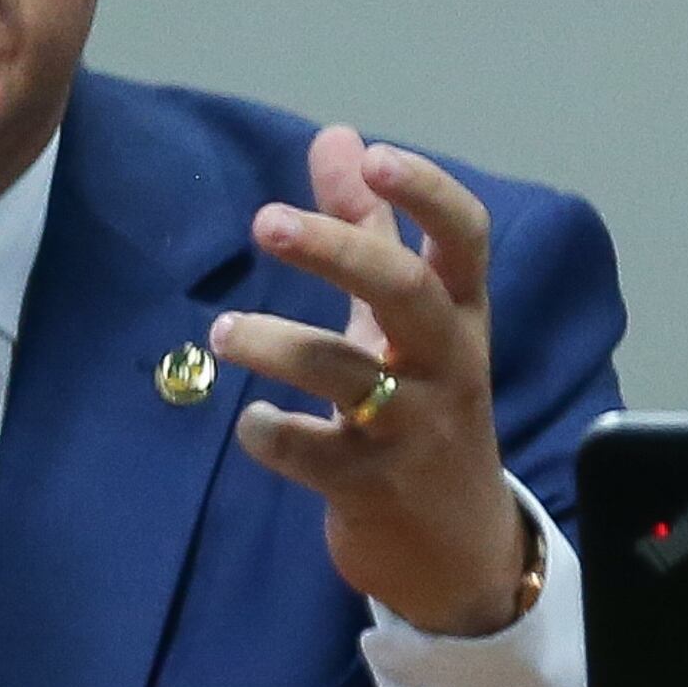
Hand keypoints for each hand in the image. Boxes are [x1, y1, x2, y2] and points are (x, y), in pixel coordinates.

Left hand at [213, 127, 532, 637]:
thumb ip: (370, 228)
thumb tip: (337, 137)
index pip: (465, 239)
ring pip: (349, 375)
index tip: (375, 157)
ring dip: (278, 344)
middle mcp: (446, 366)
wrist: (458, 549)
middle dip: (338, 251)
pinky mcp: (372, 489)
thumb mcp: (404, 322)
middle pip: (406, 293)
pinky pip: (313, 454)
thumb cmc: (425, 412)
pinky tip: (249, 424)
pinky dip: (271, 434)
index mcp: (460, 317)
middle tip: (265, 222)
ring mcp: (412, 430)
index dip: (426, 193)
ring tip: (222, 331)